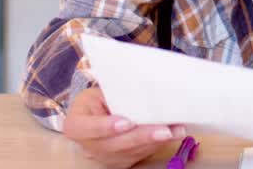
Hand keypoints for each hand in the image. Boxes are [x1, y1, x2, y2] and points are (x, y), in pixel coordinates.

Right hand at [62, 86, 185, 168]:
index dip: (107, 127)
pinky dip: (158, 144)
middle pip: (116, 144)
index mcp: (76, 125)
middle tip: (164, 130)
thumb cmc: (95, 100)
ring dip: (156, 141)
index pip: (89, 129)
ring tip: (176, 130)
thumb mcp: (97, 92)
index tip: (127, 122)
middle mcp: (89, 146)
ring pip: (132, 152)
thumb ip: (114, 95)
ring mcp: (106, 157)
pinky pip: (141, 154)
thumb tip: (143, 90)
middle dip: (142, 136)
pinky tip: (173, 134)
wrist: (93, 118)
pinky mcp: (122, 162)